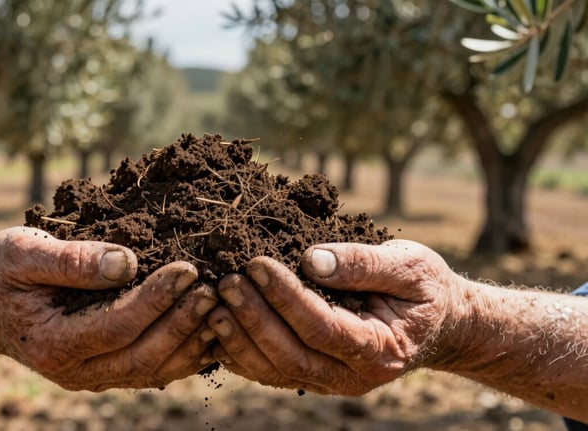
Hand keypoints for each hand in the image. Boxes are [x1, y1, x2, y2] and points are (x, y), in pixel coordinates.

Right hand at [0, 227, 217, 390]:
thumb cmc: (1, 274)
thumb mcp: (22, 253)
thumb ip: (71, 259)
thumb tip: (127, 262)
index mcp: (53, 343)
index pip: (117, 326)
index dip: (157, 299)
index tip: (188, 268)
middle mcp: (74, 371)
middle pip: (142, 356)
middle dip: (183, 323)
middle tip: (214, 290)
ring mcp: (91, 377)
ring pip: (152, 370)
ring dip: (190, 342)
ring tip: (220, 308)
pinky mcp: (104, 372)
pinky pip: (151, 370)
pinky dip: (183, 353)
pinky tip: (207, 329)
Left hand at [204, 239, 466, 394]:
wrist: (436, 323)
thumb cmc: (424, 288)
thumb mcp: (409, 266)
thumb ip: (363, 264)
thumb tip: (313, 260)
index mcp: (381, 349)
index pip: (322, 327)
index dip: (285, 297)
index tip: (256, 264)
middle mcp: (353, 376)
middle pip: (292, 355)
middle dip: (254, 318)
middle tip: (226, 281)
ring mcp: (332, 382)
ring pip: (276, 370)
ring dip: (240, 338)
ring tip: (214, 303)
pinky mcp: (314, 377)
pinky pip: (271, 372)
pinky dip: (241, 353)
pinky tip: (219, 326)